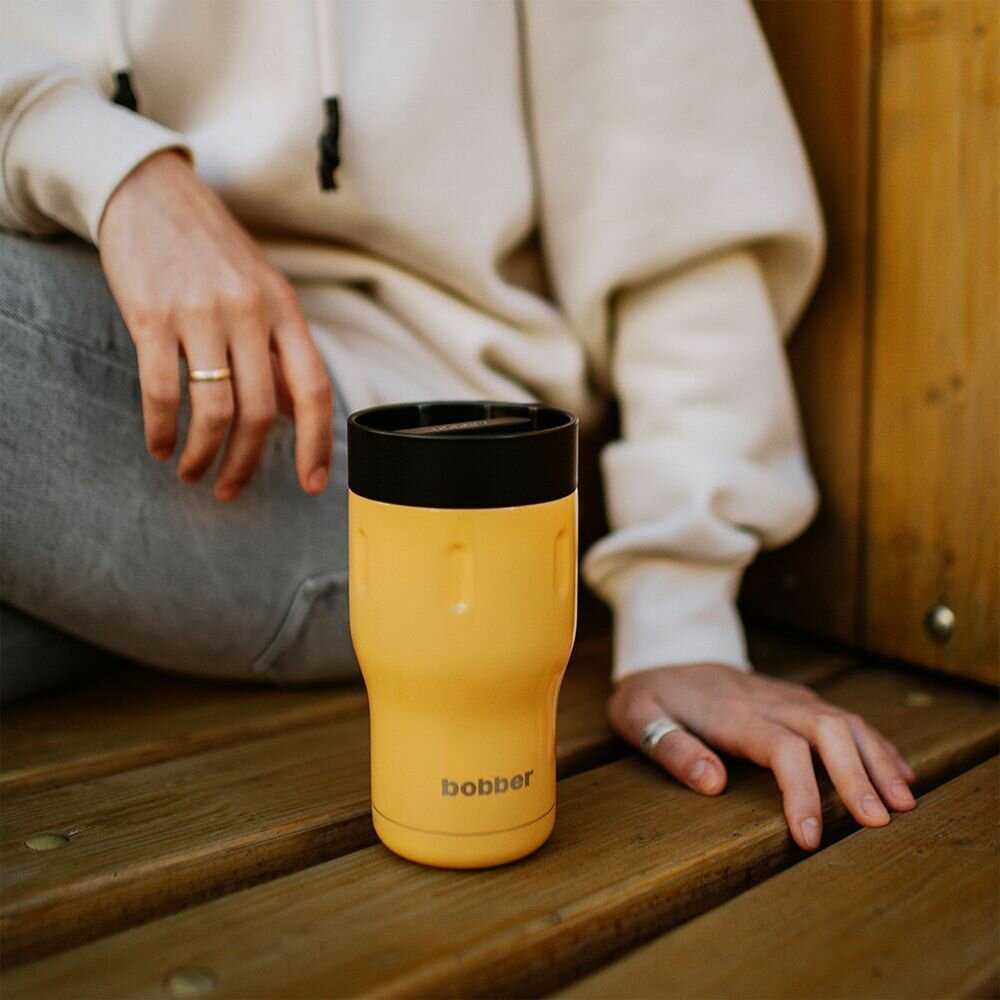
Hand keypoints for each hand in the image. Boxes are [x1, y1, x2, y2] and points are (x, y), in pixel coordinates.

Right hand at [98, 150, 332, 500]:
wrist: (149, 191)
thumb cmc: (211, 250)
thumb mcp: (261, 292)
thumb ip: (278, 351)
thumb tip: (292, 413)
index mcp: (285, 310)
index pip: (313, 389)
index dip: (317, 443)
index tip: (311, 484)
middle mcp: (250, 313)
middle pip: (262, 413)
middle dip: (248, 464)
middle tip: (230, 489)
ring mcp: (201, 314)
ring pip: (215, 410)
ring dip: (204, 455)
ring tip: (193, 473)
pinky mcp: (152, 315)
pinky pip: (163, 391)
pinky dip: (163, 430)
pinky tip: (160, 445)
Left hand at [608, 664, 916, 850]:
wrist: (666, 649)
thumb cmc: (651, 692)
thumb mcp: (638, 715)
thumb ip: (671, 747)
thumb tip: (713, 783)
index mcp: (733, 713)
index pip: (781, 749)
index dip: (802, 792)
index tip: (810, 837)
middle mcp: (770, 701)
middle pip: (828, 731)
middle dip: (858, 775)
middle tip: (880, 823)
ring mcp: (788, 697)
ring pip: (845, 722)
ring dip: (877, 760)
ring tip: (905, 803)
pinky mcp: (797, 699)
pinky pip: (845, 719)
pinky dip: (875, 744)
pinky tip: (899, 772)